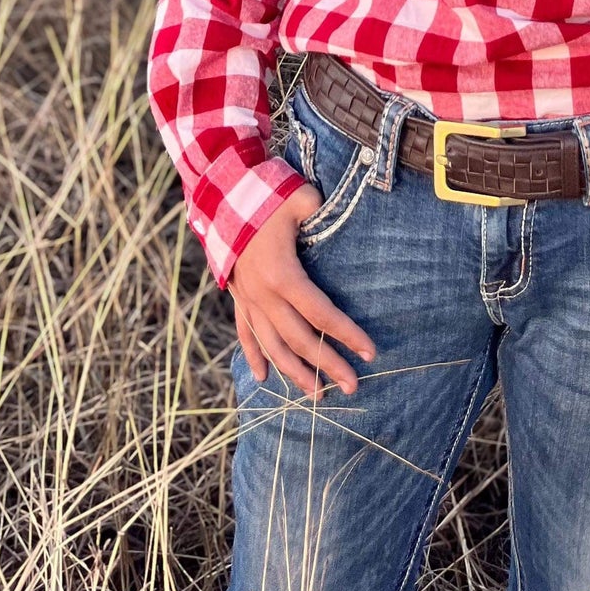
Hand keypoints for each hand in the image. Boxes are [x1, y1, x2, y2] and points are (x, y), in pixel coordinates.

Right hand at [228, 182, 375, 401]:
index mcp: (284, 275)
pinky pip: (246, 333)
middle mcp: (264, 295)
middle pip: (300, 341)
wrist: (219, 196)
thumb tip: (342, 220)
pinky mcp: (238, 296)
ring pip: (273, 346)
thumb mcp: (301, 199)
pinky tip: (263, 378)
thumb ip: (323, 214)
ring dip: (295, 373)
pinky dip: (254, 356)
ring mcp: (248, 299)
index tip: (370, 353)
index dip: (347, 335)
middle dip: (328, 366)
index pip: (322, 315)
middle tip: (353, 387)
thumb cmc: (266, 195)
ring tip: (317, 395)